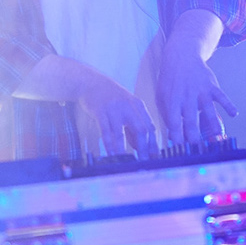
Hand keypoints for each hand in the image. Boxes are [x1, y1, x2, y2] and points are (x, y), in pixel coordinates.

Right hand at [16, 54, 154, 156]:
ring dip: (124, 150)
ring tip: (127, 162)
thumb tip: (139, 147)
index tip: (155, 157)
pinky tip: (111, 154)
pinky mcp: (100, 111)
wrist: (90, 81)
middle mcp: (128, 106)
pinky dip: (109, 145)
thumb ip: (134, 126)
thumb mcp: (127, 107)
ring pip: (121, 133)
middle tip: (144, 162)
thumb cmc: (110, 96)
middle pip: (140, 130)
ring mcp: (114, 109)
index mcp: (138, 105)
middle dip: (143, 149)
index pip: (150, 127)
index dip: (153, 144)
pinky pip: (105, 131)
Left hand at [158, 10, 235, 146]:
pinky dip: (228, 105)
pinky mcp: (211, 85)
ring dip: (213, 125)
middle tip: (197, 149)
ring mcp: (200, 90)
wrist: (181, 56)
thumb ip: (167, 115)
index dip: (177, 136)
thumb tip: (173, 136)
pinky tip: (234, 114)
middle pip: (190, 119)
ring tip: (217, 138)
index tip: (180, 149)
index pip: (174, 122)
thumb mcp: (162, 96)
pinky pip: (221, 96)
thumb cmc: (170, 81)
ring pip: (208, 110)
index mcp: (172, 101)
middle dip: (194, 135)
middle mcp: (186, 96)